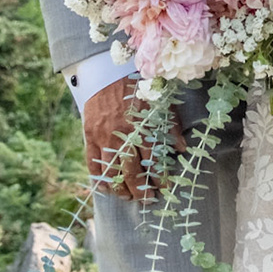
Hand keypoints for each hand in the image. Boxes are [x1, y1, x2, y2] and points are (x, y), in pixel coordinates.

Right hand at [83, 77, 181, 201]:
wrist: (107, 71)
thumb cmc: (138, 87)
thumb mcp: (160, 101)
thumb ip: (171, 125)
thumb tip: (181, 148)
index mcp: (144, 126)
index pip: (154, 160)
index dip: (160, 178)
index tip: (165, 189)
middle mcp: (124, 134)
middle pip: (133, 171)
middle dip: (142, 190)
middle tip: (148, 200)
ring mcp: (105, 136)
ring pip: (113, 171)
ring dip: (121, 189)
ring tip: (129, 198)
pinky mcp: (91, 134)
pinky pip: (93, 162)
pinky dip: (99, 178)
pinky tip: (106, 189)